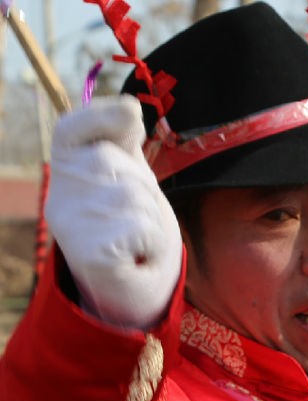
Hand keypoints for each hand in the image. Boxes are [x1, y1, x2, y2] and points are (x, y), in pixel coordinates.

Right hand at [46, 96, 181, 329]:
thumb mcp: (129, 180)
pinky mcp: (91, 255)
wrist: (134, 296)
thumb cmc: (134, 233)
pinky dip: (153, 244)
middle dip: (144, 189)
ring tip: (139, 241)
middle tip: (138, 218)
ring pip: (134, 198)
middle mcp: (61, 197)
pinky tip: (139, 257)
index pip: (70, 131)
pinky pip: (142, 230)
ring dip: (152, 220)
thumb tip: (128, 104)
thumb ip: (124, 144)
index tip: (129, 113)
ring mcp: (72, 228)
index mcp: (67, 175)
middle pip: (116, 163)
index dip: (99, 114)